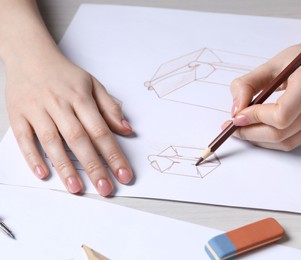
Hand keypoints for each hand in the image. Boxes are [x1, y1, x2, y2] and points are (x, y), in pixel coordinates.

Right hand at [5, 49, 132, 195]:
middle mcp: (60, 105)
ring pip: (52, 141)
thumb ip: (110, 108)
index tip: (124, 175)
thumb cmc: (64, 74)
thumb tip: (127, 130)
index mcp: (81, 97)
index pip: (101, 131)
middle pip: (79, 139)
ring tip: (76, 188)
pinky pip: (24, 138)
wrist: (29, 55)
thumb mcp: (93, 84)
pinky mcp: (18, 115)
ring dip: (65, 166)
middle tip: (105, 189)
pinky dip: (33, 156)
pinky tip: (43, 174)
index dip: (114, 155)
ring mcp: (37, 110)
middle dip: (94, 166)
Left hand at [226, 44, 300, 150]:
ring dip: (260, 140)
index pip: (281, 115)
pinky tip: (262, 129)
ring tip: (244, 129)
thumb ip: (246, 85)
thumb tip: (235, 112)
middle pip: (282, 133)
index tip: (237, 116)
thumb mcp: (268, 65)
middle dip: (251, 133)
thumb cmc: (297, 61)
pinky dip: (273, 140)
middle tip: (233, 127)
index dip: (256, 118)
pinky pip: (293, 142)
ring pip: (286, 143)